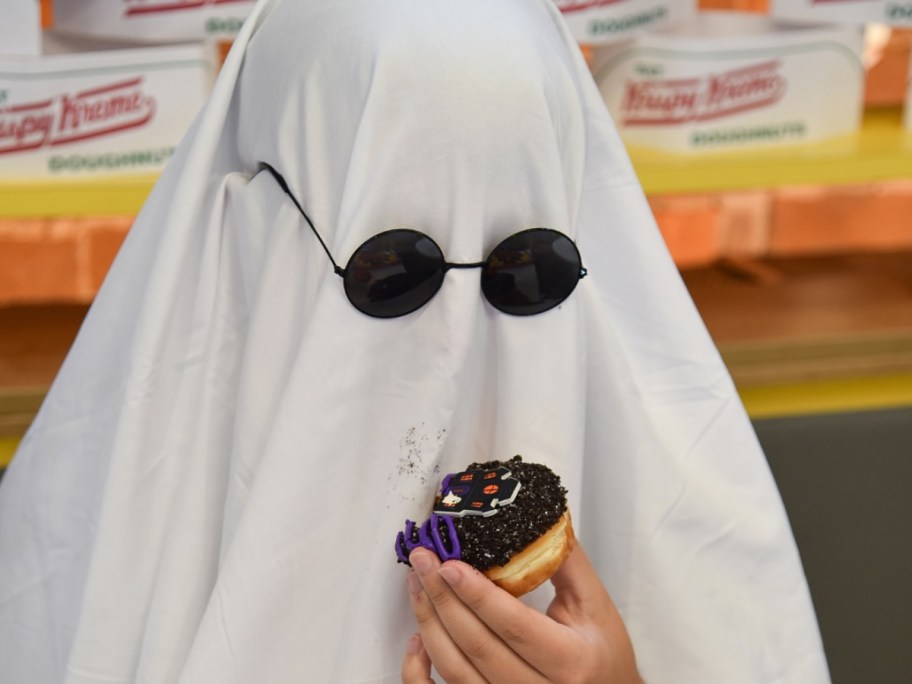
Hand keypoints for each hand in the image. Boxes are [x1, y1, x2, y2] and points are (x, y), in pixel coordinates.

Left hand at [401, 544, 641, 683]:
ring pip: (457, 671)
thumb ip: (564, 560)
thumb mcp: (594, 604)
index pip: (514, 625)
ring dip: (430, 624)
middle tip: (423, 560)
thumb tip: (537, 517)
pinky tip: (417, 641)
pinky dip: (422, 672)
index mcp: (570, 660)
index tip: (449, 564)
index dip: (477, 594)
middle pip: (478, 646)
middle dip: (443, 598)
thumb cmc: (603, 655)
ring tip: (417, 585)